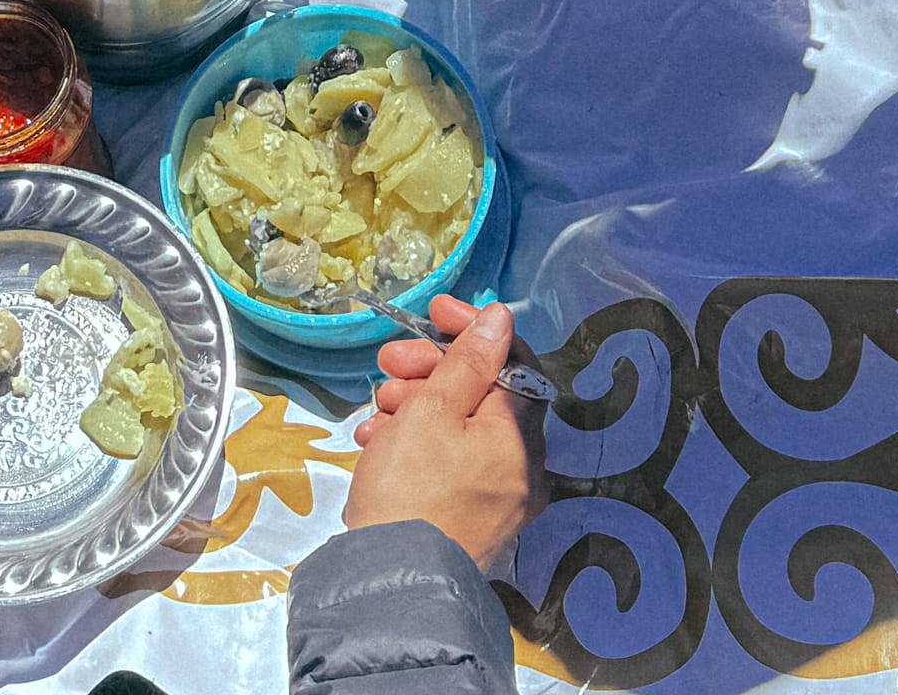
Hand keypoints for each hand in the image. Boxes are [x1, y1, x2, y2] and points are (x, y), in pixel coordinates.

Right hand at [346, 298, 547, 569]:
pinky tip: (377, 442)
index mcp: (521, 437)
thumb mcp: (433, 409)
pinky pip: (449, 465)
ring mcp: (497, 499)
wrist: (391, 584)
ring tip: (376, 410)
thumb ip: (467, 360)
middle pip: (482, 394)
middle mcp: (521, 468)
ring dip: (415, 405)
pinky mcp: (468, 520)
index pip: (513, 361)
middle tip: (389, 363)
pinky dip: (416, 444)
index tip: (433, 313)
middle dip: (431, 370)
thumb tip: (500, 318)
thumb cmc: (411, 487)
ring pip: (459, 429)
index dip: (472, 330)